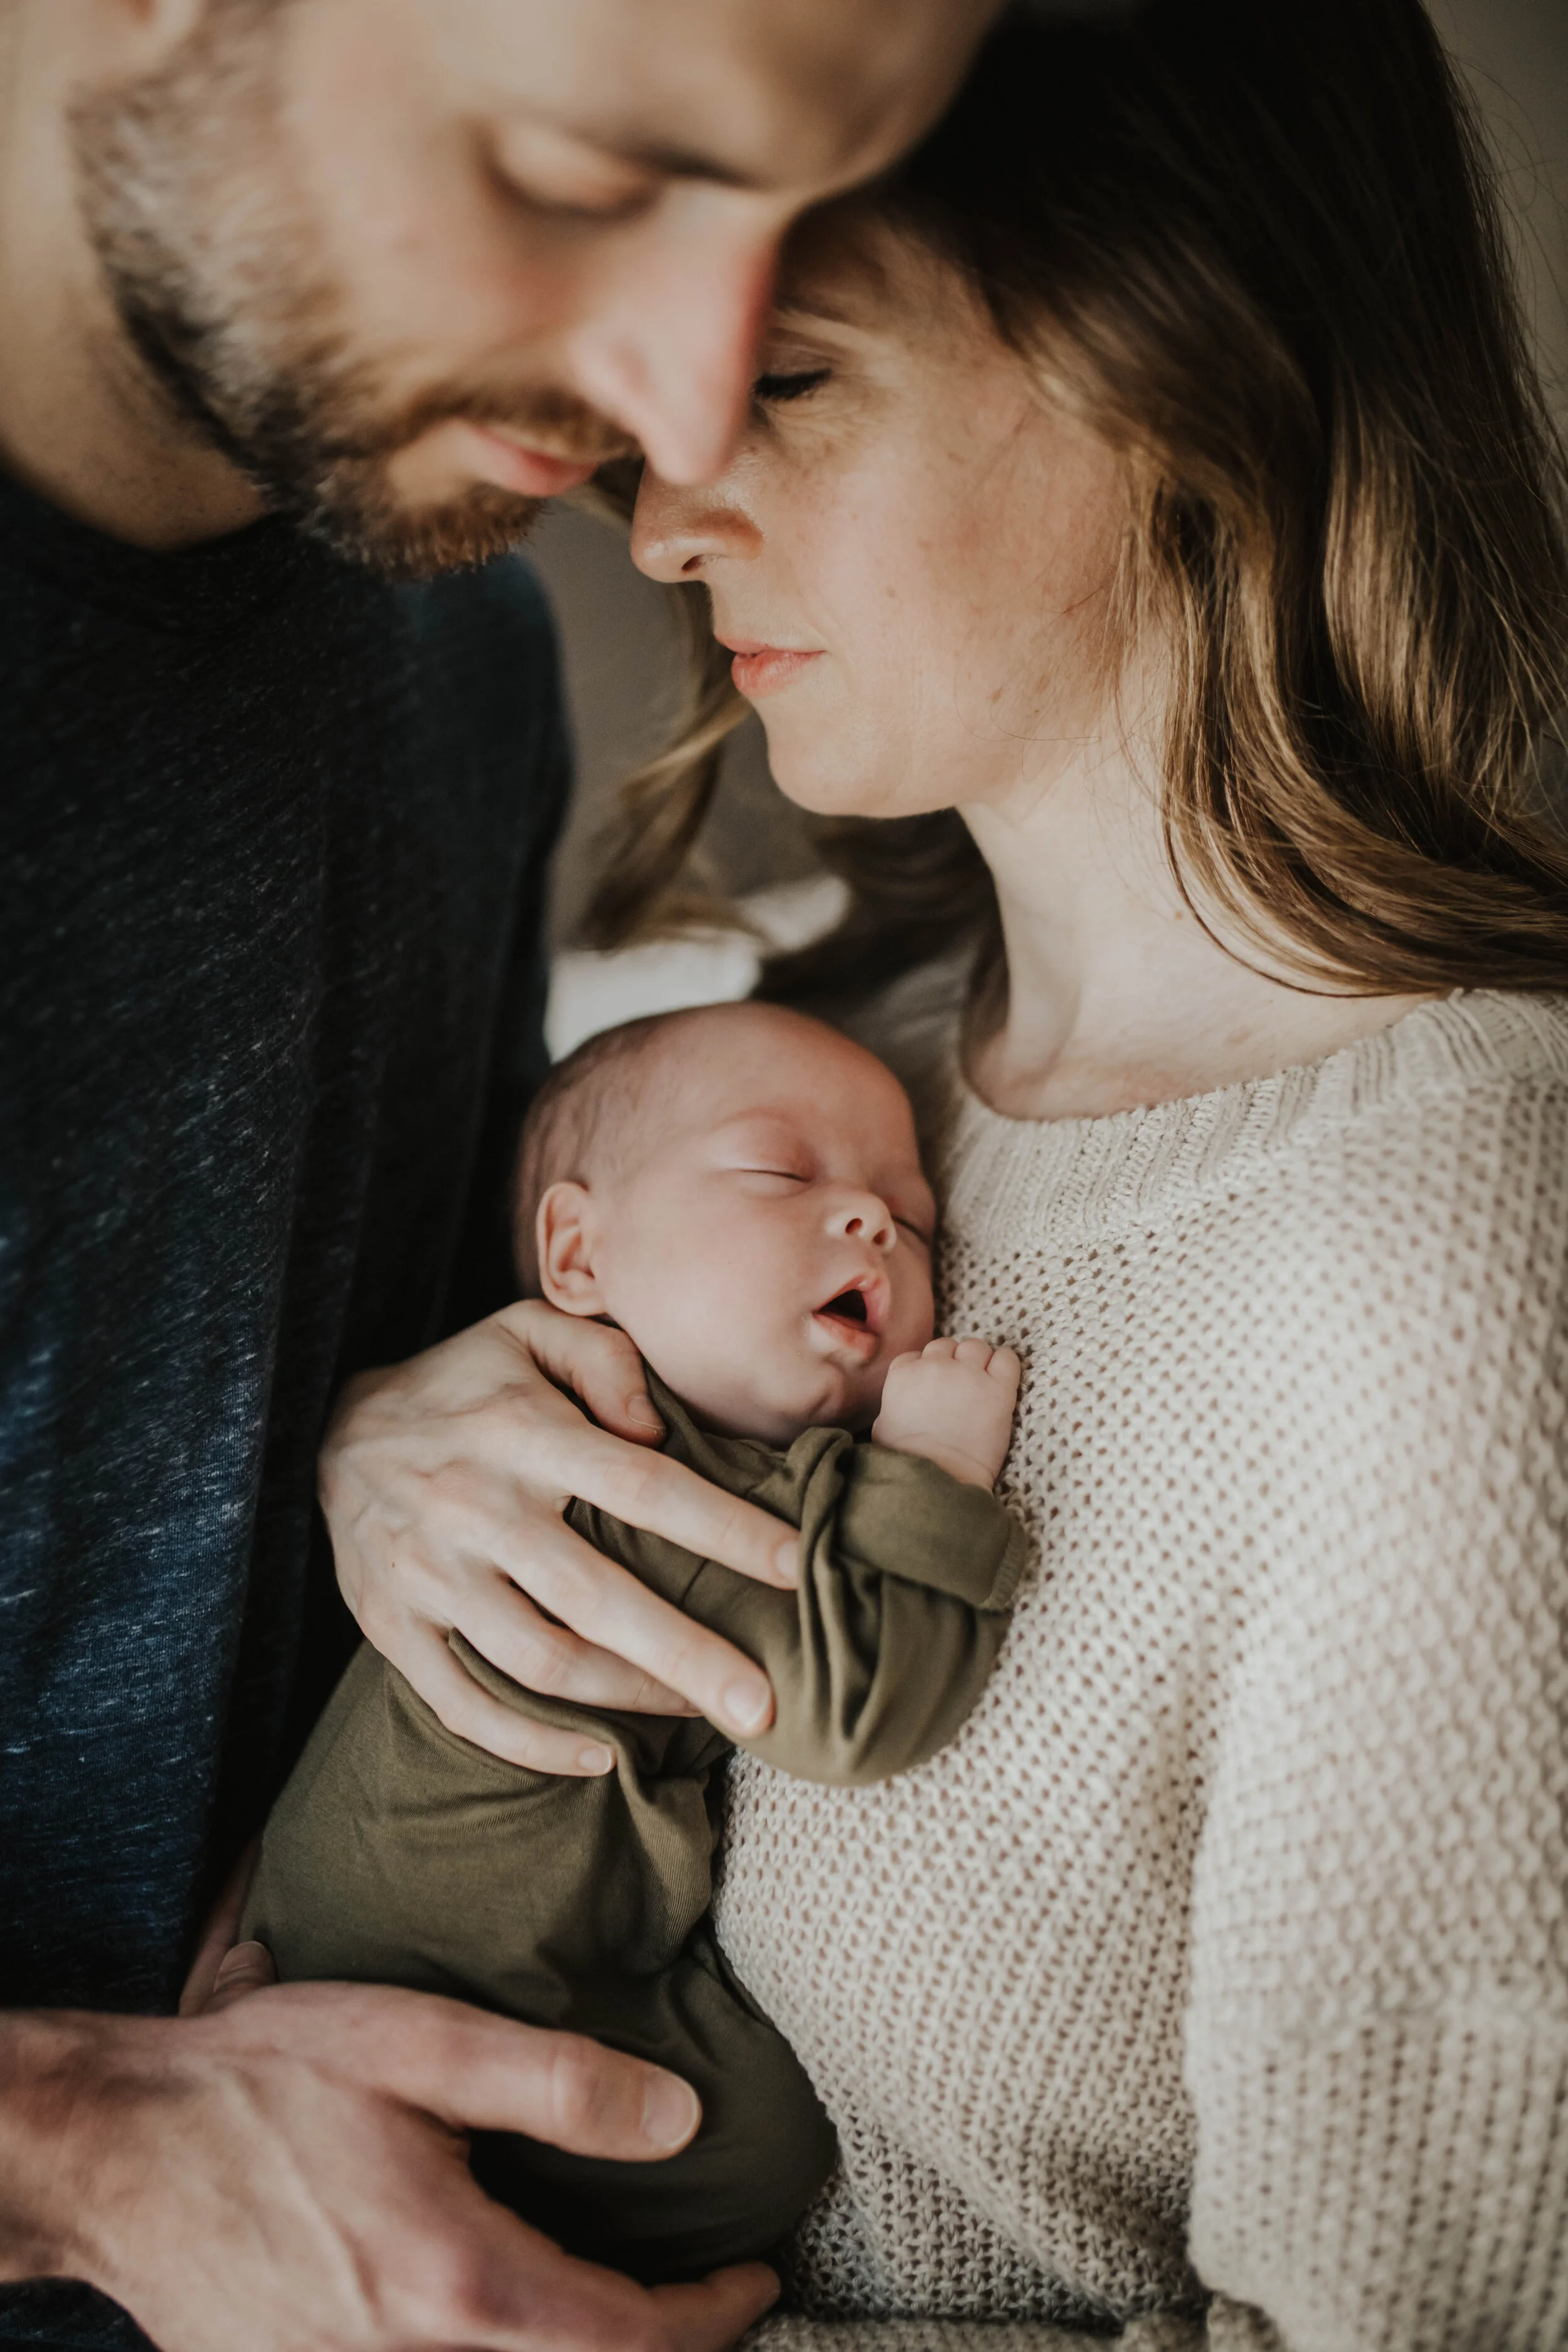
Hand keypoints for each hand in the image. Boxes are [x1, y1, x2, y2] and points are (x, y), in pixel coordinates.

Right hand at [0, 1984, 778, 2351]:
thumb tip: (681, 2119)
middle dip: (660, 2349)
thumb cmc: (261, 2081)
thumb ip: (559, 2086)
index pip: (632, 2343)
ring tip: (630, 2302)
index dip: (715, 2316)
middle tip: (712, 2297)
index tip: (759, 2275)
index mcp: (456, 2284)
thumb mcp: (420, 2046)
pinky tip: (513, 2303)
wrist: (113, 2146)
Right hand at [320, 1302, 800, 1772]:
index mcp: (522, 1434)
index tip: (793, 1566)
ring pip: (541, 1662)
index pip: (643, 1487)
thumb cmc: (460, 1383)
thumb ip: (605, 1361)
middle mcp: (476, 1509)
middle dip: (688, 1657)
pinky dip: (532, 1743)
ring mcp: (430, 1576)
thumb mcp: (527, 1332)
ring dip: (627, 1700)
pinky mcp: (392, 1628)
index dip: (723, 1529)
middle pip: (598, 1599)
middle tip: (764, 1707)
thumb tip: (659, 1429)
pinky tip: (599, 1756)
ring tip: (700, 1717)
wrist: (325, 1430)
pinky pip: (465, 1704)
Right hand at [872, 1335, 1021, 1486]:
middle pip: (946, 1346)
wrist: (938, 1476)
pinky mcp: (997, 1388)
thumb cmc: (906, 1459)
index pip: (917, 1355)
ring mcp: (967, 1374)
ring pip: (975, 1347)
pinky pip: (1007, 1358)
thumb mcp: (882, 1427)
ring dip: (978, 1361)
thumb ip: (892, 1404)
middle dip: (953, 1362)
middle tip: (960, 1387)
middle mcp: (934, 1366)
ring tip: (981, 1383)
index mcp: (903, 1374)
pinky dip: (1005, 1364)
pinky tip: (1002, 1380)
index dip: (928, 1370)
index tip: (935, 1387)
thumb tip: (898, 1406)